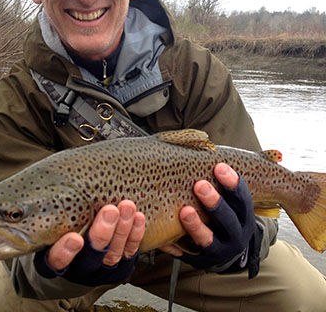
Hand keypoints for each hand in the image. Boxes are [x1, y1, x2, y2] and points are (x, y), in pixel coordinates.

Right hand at [34, 200, 145, 284]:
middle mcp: (78, 267)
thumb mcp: (44, 221)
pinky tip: (138, 217)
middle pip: (91, 256)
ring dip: (122, 229)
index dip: (66, 252)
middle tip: (110, 210)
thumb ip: (45, 210)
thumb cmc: (58, 226)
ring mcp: (101, 267)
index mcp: (54, 259)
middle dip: (102, 233)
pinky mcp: (121, 264)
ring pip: (112, 254)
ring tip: (126, 206)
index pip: (57, 261)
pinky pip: (130, 252)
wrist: (76, 249)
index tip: (74, 237)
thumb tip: (28, 185)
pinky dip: (135, 235)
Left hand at [161, 163, 262, 277]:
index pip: (243, 198)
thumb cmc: (222, 212)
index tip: (219, 165)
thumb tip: (228, 146)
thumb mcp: (230, 198)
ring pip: (209, 241)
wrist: (225, 248)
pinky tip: (164, 238)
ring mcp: (220, 251)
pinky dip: (176, 247)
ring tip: (185, 211)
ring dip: (197, 226)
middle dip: (215, 202)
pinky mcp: (202, 262)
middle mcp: (236, 235)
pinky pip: (188, 255)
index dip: (233, 182)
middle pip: (228, 220)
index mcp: (243, 216)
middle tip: (199, 184)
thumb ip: (224, 178)